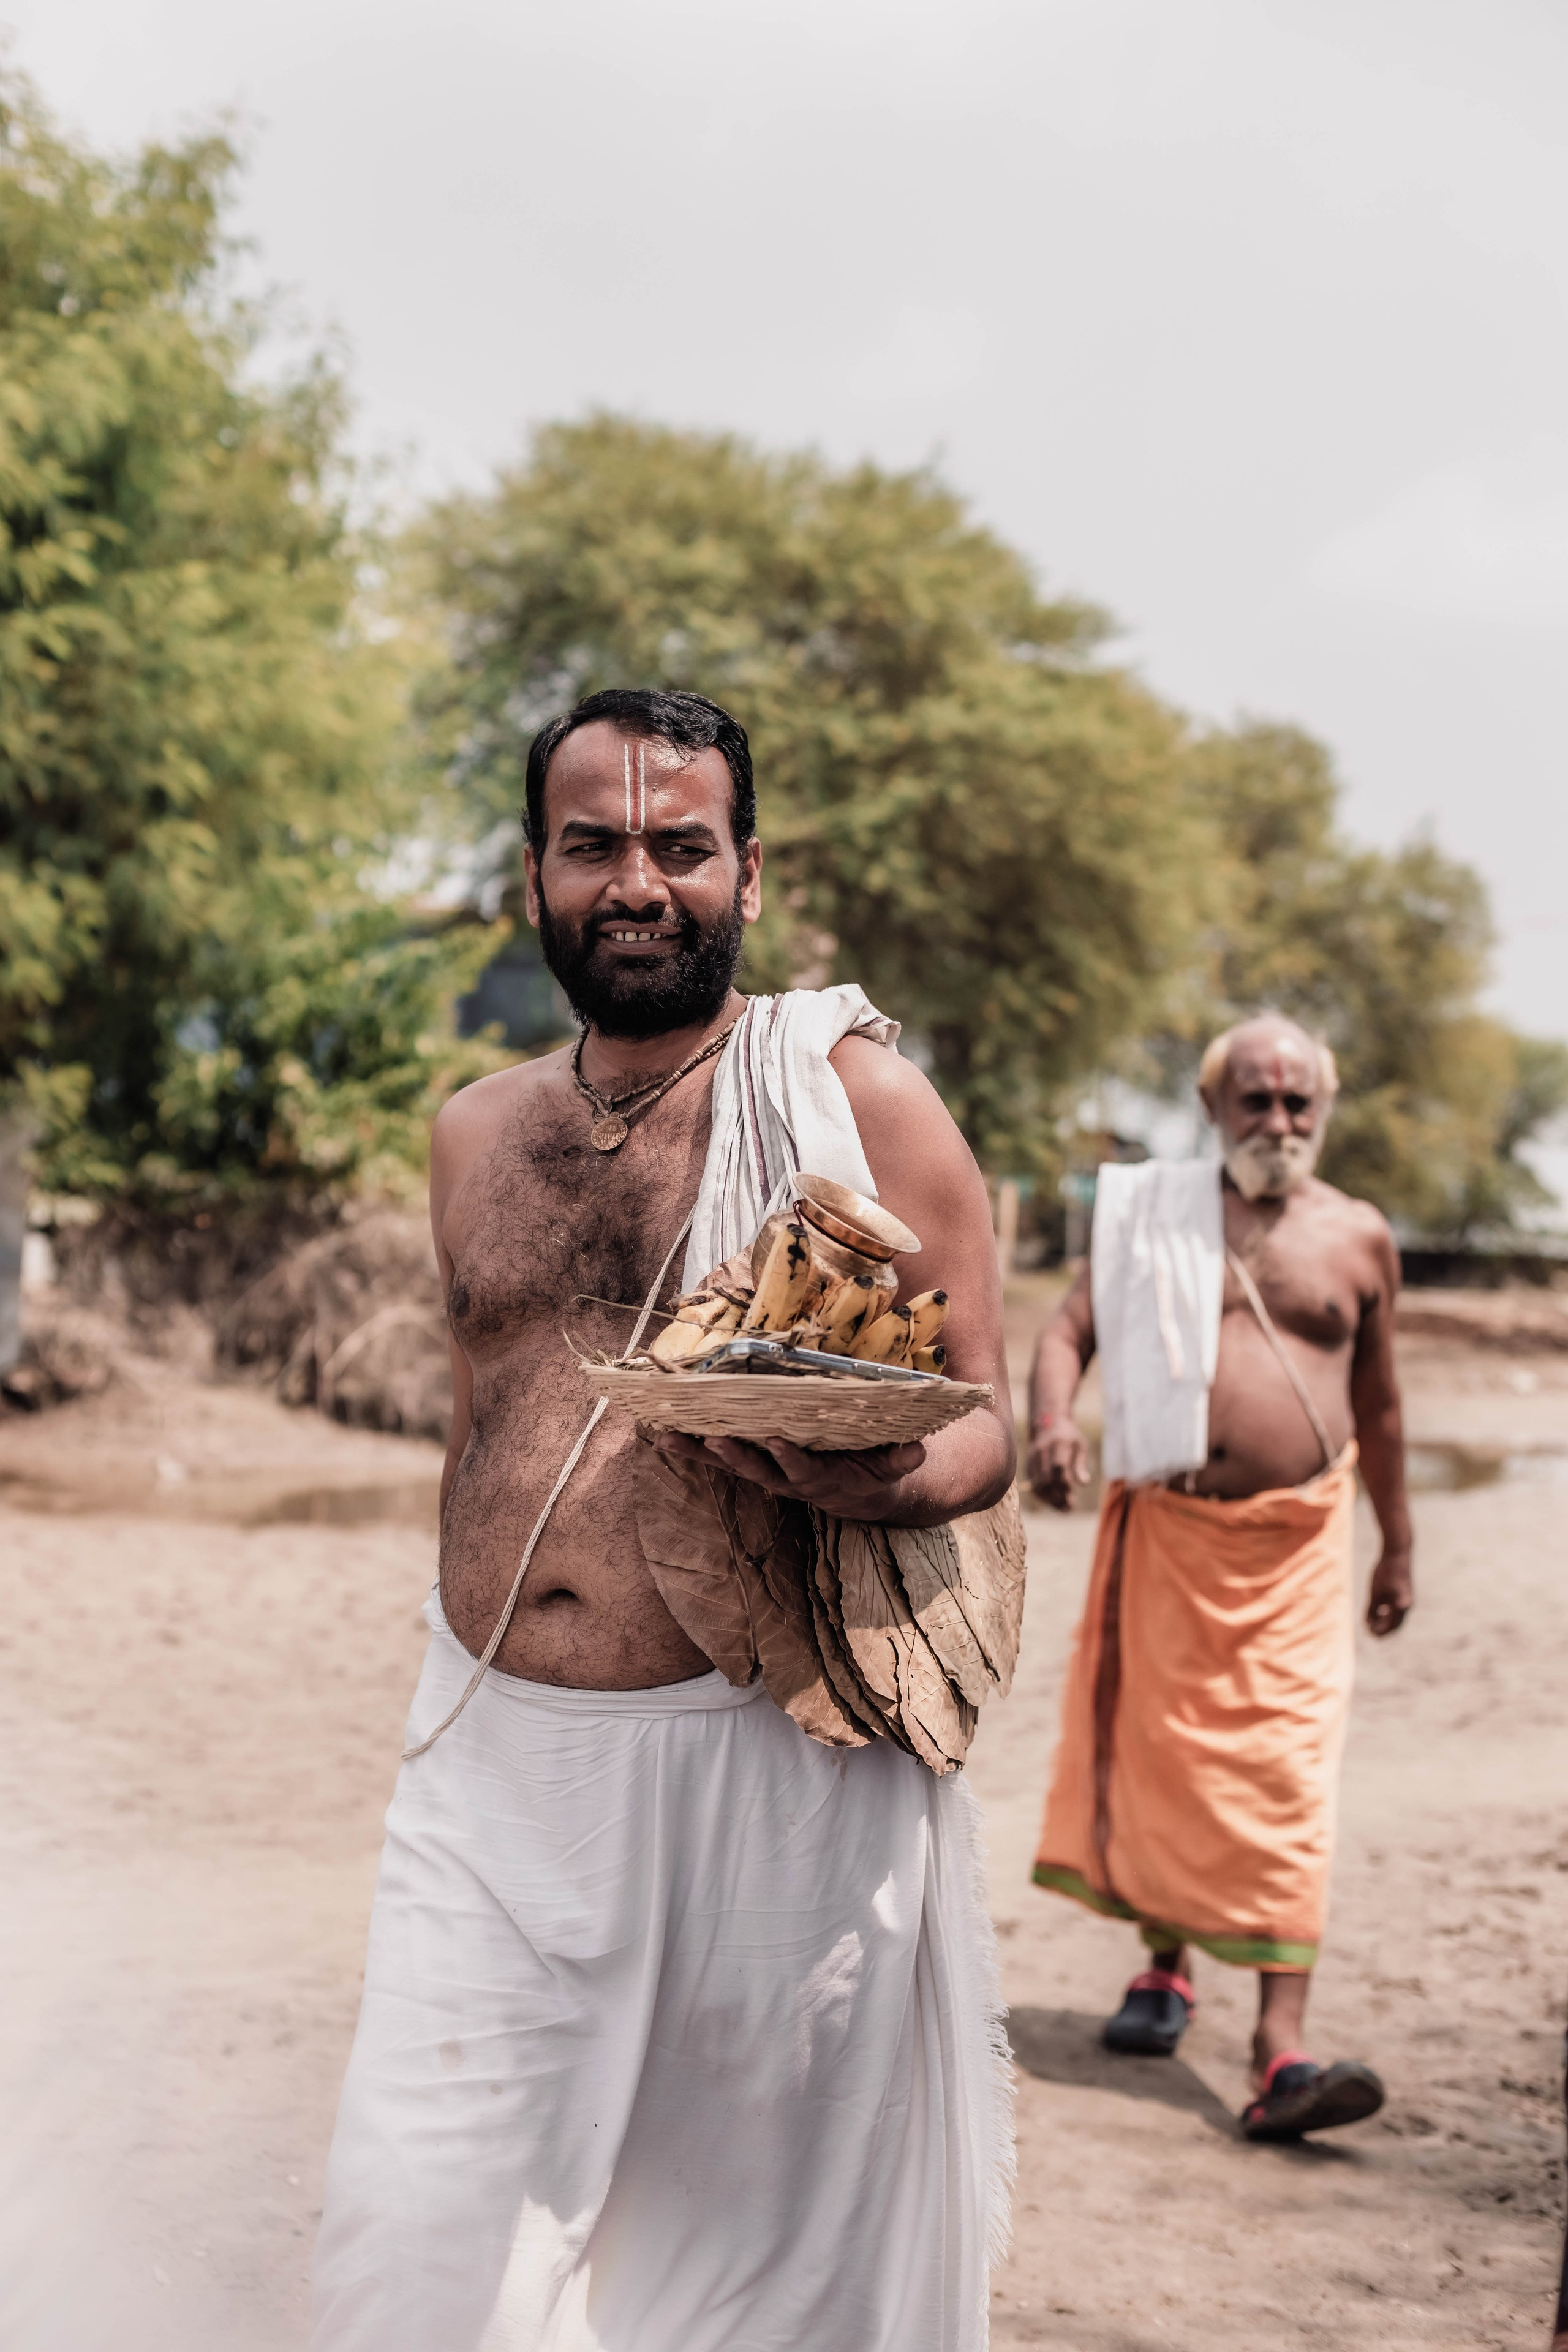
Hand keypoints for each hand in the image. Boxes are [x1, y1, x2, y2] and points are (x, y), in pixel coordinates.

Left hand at [648, 1427, 926, 1518]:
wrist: (861, 1494)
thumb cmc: (878, 1471)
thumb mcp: (896, 1467)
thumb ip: (903, 1458)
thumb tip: (916, 1449)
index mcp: (822, 1479)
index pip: (804, 1470)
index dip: (790, 1458)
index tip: (777, 1441)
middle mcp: (788, 1480)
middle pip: (756, 1470)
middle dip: (734, 1455)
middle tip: (713, 1439)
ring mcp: (767, 1474)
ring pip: (729, 1465)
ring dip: (699, 1452)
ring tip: (669, 1437)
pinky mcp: (753, 1465)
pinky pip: (718, 1457)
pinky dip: (691, 1447)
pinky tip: (663, 1434)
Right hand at [1027, 1412, 1090, 1511]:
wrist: (1047, 1426)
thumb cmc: (1068, 1437)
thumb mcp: (1080, 1445)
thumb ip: (1081, 1464)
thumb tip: (1084, 1483)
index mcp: (1057, 1444)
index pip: (1058, 1467)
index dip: (1065, 1484)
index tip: (1073, 1495)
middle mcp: (1041, 1452)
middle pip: (1046, 1479)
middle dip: (1058, 1496)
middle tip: (1070, 1507)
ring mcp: (1032, 1459)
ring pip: (1038, 1485)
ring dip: (1050, 1500)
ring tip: (1064, 1509)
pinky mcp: (1027, 1467)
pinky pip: (1033, 1486)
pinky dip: (1043, 1497)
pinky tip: (1055, 1503)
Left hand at [1366, 1549, 1412, 1636]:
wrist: (1397, 1552)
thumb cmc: (1386, 1571)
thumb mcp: (1375, 1591)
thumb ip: (1372, 1609)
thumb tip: (1369, 1625)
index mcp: (1402, 1605)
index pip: (1392, 1626)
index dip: (1381, 1632)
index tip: (1370, 1634)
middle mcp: (1407, 1603)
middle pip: (1395, 1623)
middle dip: (1383, 1629)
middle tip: (1370, 1633)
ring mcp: (1406, 1597)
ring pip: (1396, 1615)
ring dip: (1385, 1621)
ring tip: (1371, 1624)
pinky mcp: (1404, 1591)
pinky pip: (1396, 1606)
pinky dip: (1387, 1611)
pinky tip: (1378, 1611)